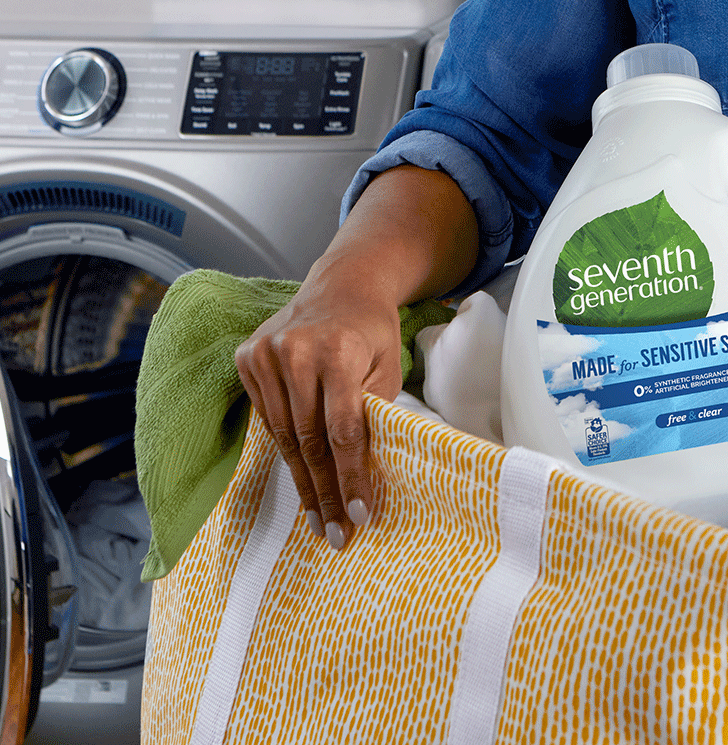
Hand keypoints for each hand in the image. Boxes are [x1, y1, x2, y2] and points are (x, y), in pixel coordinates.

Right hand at [235, 165, 477, 548]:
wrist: (343, 285)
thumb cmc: (373, 332)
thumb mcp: (388, 369)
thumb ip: (376, 415)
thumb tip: (366, 477)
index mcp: (337, 351)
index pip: (343, 430)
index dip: (351, 477)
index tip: (358, 516)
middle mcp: (295, 351)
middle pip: (308, 440)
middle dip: (324, 492)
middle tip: (335, 534)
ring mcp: (265, 353)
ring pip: (284, 435)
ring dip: (302, 482)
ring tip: (318, 519)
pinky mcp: (247, 358)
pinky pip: (268, 418)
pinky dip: (285, 451)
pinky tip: (301, 480)